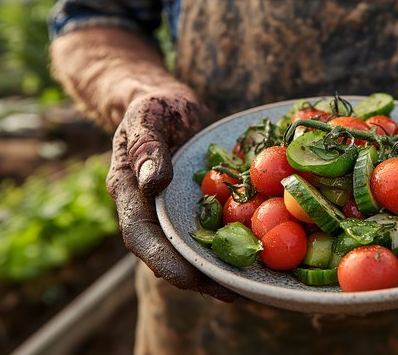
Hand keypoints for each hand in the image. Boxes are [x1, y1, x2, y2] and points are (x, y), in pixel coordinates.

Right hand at [105, 88, 238, 301]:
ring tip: (253, 286)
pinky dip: (242, 241)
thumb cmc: (154, 107)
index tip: (186, 278)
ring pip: (199, 247)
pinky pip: (222, 227)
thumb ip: (145, 147)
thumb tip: (153, 183)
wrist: (172, 103)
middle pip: (173, 253)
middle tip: (231, 293)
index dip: (163, 260)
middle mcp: (155, 212)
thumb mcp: (146, 116)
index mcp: (131, 193)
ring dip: (223, 268)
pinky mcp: (206, 206)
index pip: (141, 235)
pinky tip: (267, 253)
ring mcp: (181, 212)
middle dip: (201, 277)